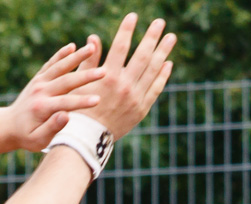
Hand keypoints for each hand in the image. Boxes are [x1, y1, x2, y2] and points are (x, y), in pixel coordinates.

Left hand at [2, 42, 107, 150]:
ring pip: (59, 67)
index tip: (98, 100)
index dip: (82, 102)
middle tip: (104, 72)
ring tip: (92, 47)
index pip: (65, 103)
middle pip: (66, 81)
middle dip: (85, 76)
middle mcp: (40, 92)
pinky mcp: (39, 78)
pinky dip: (60, 55)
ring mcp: (39, 82)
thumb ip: (51, 128)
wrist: (9, 125)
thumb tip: (66, 116)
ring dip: (76, 57)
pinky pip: (51, 64)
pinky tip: (72, 46)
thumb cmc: (27, 137)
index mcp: (41, 108)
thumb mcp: (37, 140)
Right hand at [79, 14, 175, 140]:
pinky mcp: (141, 109)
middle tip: (160, 22)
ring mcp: (135, 98)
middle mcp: (124, 86)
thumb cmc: (79, 109)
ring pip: (153, 71)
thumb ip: (89, 60)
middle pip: (142, 56)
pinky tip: (167, 63)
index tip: (133, 15)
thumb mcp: (79, 83)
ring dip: (163, 52)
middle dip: (152, 36)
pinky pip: (156, 89)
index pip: (120, 47)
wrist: (88, 140)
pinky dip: (162, 75)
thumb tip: (94, 38)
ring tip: (171, 37)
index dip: (127, 29)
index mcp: (108, 77)